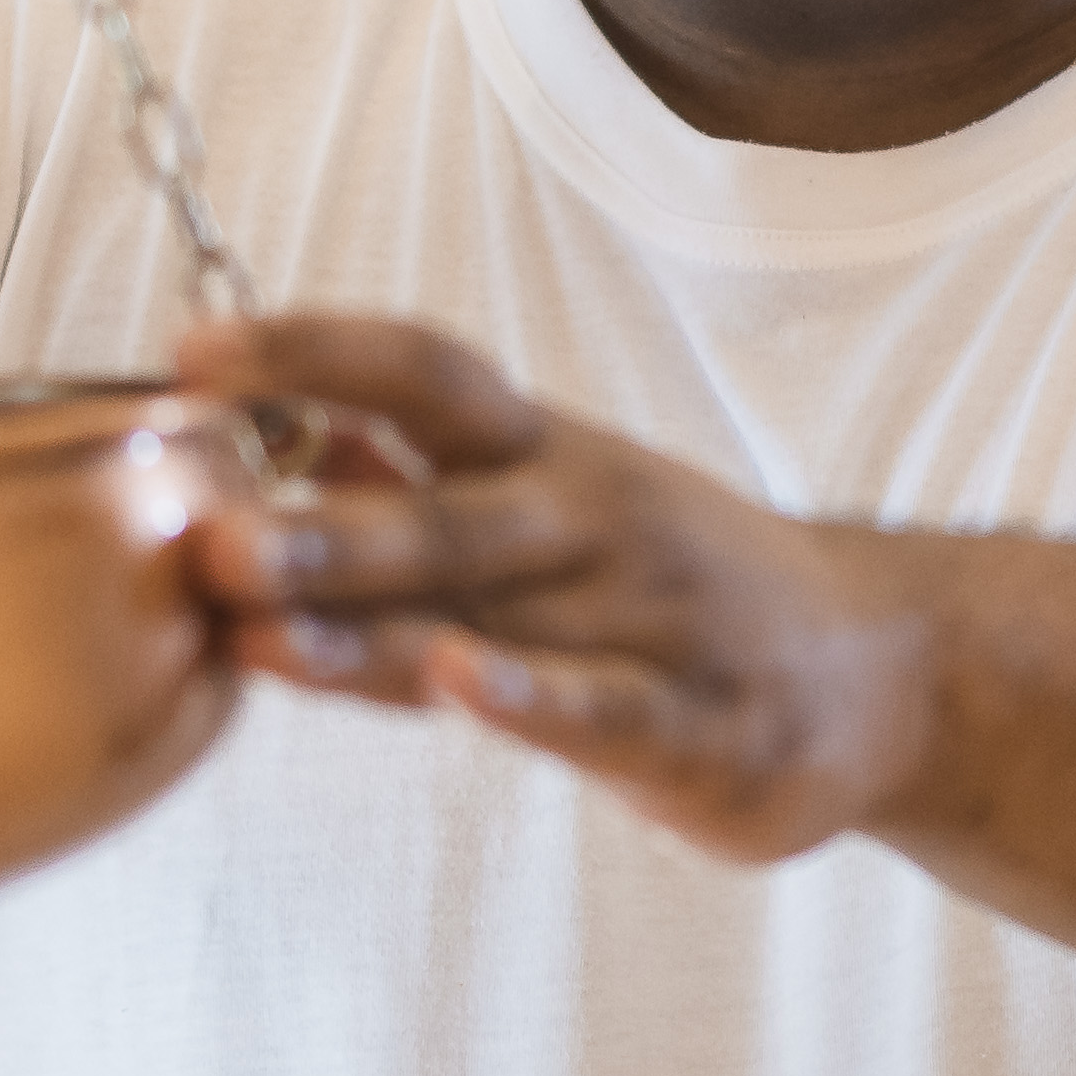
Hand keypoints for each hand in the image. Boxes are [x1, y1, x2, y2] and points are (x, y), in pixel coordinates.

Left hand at [172, 315, 939, 862]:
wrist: (884, 669)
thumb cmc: (681, 588)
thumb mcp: (558, 501)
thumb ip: (418, 476)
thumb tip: (274, 425)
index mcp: (548, 455)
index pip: (423, 374)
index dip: (310, 352)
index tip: (190, 350)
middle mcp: (591, 519)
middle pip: (440, 506)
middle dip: (314, 522)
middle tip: (202, 530)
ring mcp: (648, 620)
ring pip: (493, 614)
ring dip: (372, 619)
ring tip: (262, 625)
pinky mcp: (696, 725)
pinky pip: (599, 709)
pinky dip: (527, 696)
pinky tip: (456, 682)